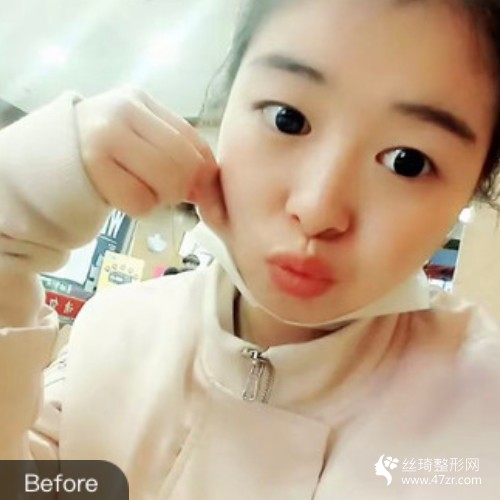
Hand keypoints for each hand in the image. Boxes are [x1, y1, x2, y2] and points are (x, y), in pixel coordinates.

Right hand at [75, 87, 226, 224]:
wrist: (53, 156)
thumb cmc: (107, 150)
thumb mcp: (142, 138)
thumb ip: (177, 152)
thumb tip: (210, 187)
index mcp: (142, 101)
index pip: (192, 140)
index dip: (206, 171)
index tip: (203, 190)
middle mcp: (123, 111)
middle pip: (183, 163)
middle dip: (184, 188)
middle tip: (171, 194)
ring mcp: (105, 136)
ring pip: (166, 182)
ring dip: (162, 198)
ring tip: (146, 192)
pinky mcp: (93, 166)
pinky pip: (140, 201)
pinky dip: (141, 207)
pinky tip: (127, 196)